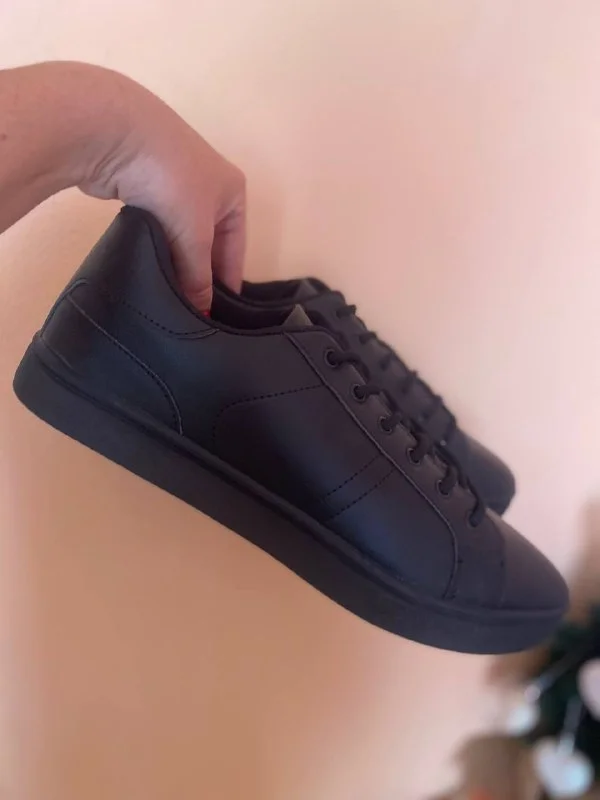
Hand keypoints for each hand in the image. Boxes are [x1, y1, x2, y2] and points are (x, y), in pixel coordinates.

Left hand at [77, 68, 245, 310]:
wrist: (113, 131)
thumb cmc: (171, 179)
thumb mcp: (194, 234)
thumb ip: (198, 276)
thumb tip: (201, 312)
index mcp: (233, 192)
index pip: (236, 251)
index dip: (225, 285)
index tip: (212, 318)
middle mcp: (208, 186)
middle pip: (208, 244)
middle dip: (198, 274)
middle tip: (187, 311)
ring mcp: (173, 184)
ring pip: (179, 236)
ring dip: (174, 261)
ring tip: (166, 295)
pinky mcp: (142, 186)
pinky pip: (155, 228)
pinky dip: (154, 247)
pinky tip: (146, 268)